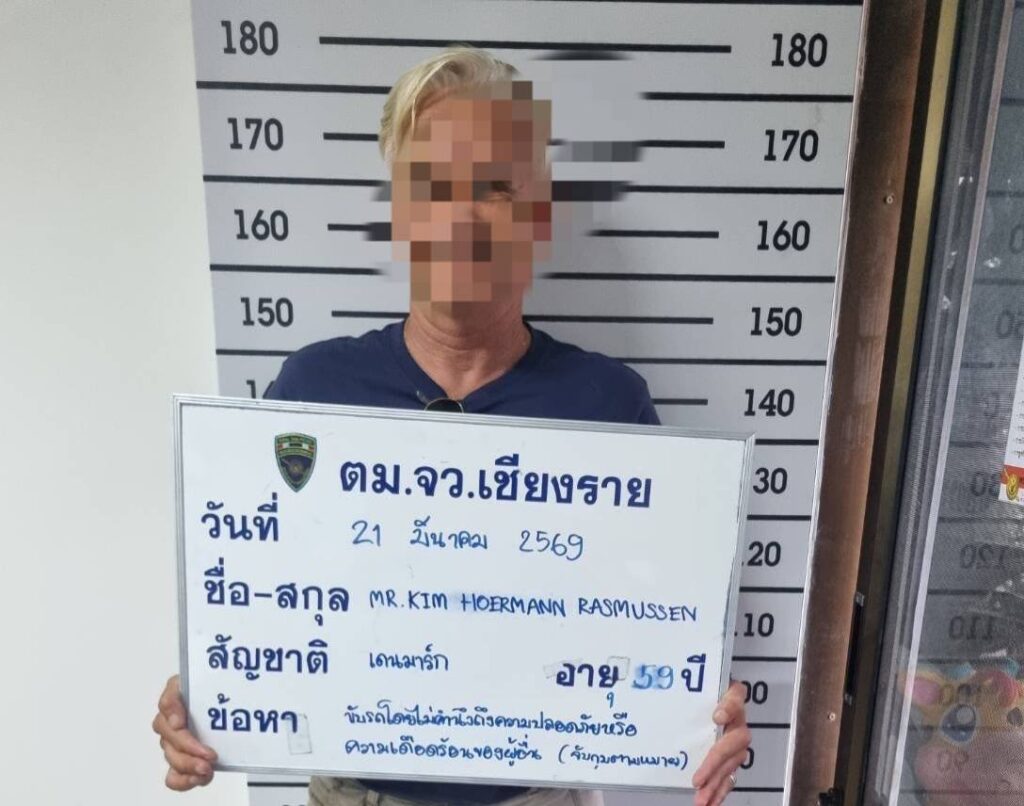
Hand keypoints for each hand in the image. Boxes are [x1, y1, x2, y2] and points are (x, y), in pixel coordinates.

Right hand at [152, 674, 217, 790]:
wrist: (228, 704)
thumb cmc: (216, 689)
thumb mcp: (209, 678)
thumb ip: (192, 688)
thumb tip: (175, 718)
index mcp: (177, 698)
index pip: (168, 702)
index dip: (172, 712)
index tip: (180, 722)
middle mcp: (170, 722)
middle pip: (169, 738)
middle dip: (188, 748)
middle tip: (209, 754)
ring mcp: (174, 743)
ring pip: (173, 758)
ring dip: (189, 766)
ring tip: (207, 769)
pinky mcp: (182, 760)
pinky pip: (173, 776)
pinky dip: (184, 781)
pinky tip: (199, 778)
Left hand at [691, 681, 750, 805]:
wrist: (711, 699)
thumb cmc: (705, 694)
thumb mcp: (704, 688)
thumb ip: (710, 697)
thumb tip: (717, 716)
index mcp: (734, 702)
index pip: (735, 700)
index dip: (728, 708)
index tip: (716, 718)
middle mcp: (739, 725)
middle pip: (731, 746)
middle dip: (714, 766)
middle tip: (697, 782)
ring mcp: (737, 744)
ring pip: (730, 766)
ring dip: (716, 785)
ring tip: (702, 800)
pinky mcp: (732, 758)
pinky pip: (730, 776)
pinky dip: (720, 791)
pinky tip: (711, 802)